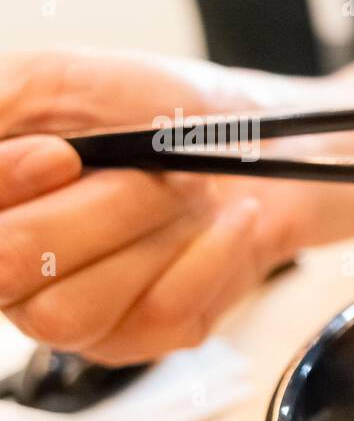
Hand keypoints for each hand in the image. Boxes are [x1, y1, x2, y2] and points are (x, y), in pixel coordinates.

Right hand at [0, 50, 309, 363]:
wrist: (260, 147)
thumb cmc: (160, 111)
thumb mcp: (59, 80)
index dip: (4, 186)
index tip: (62, 156)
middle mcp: (8, 269)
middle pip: (6, 266)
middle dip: (98, 210)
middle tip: (157, 175)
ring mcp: (69, 314)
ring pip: (72, 309)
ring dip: (151, 237)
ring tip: (190, 196)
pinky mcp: (136, 340)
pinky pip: (156, 318)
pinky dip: (207, 257)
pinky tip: (228, 222)